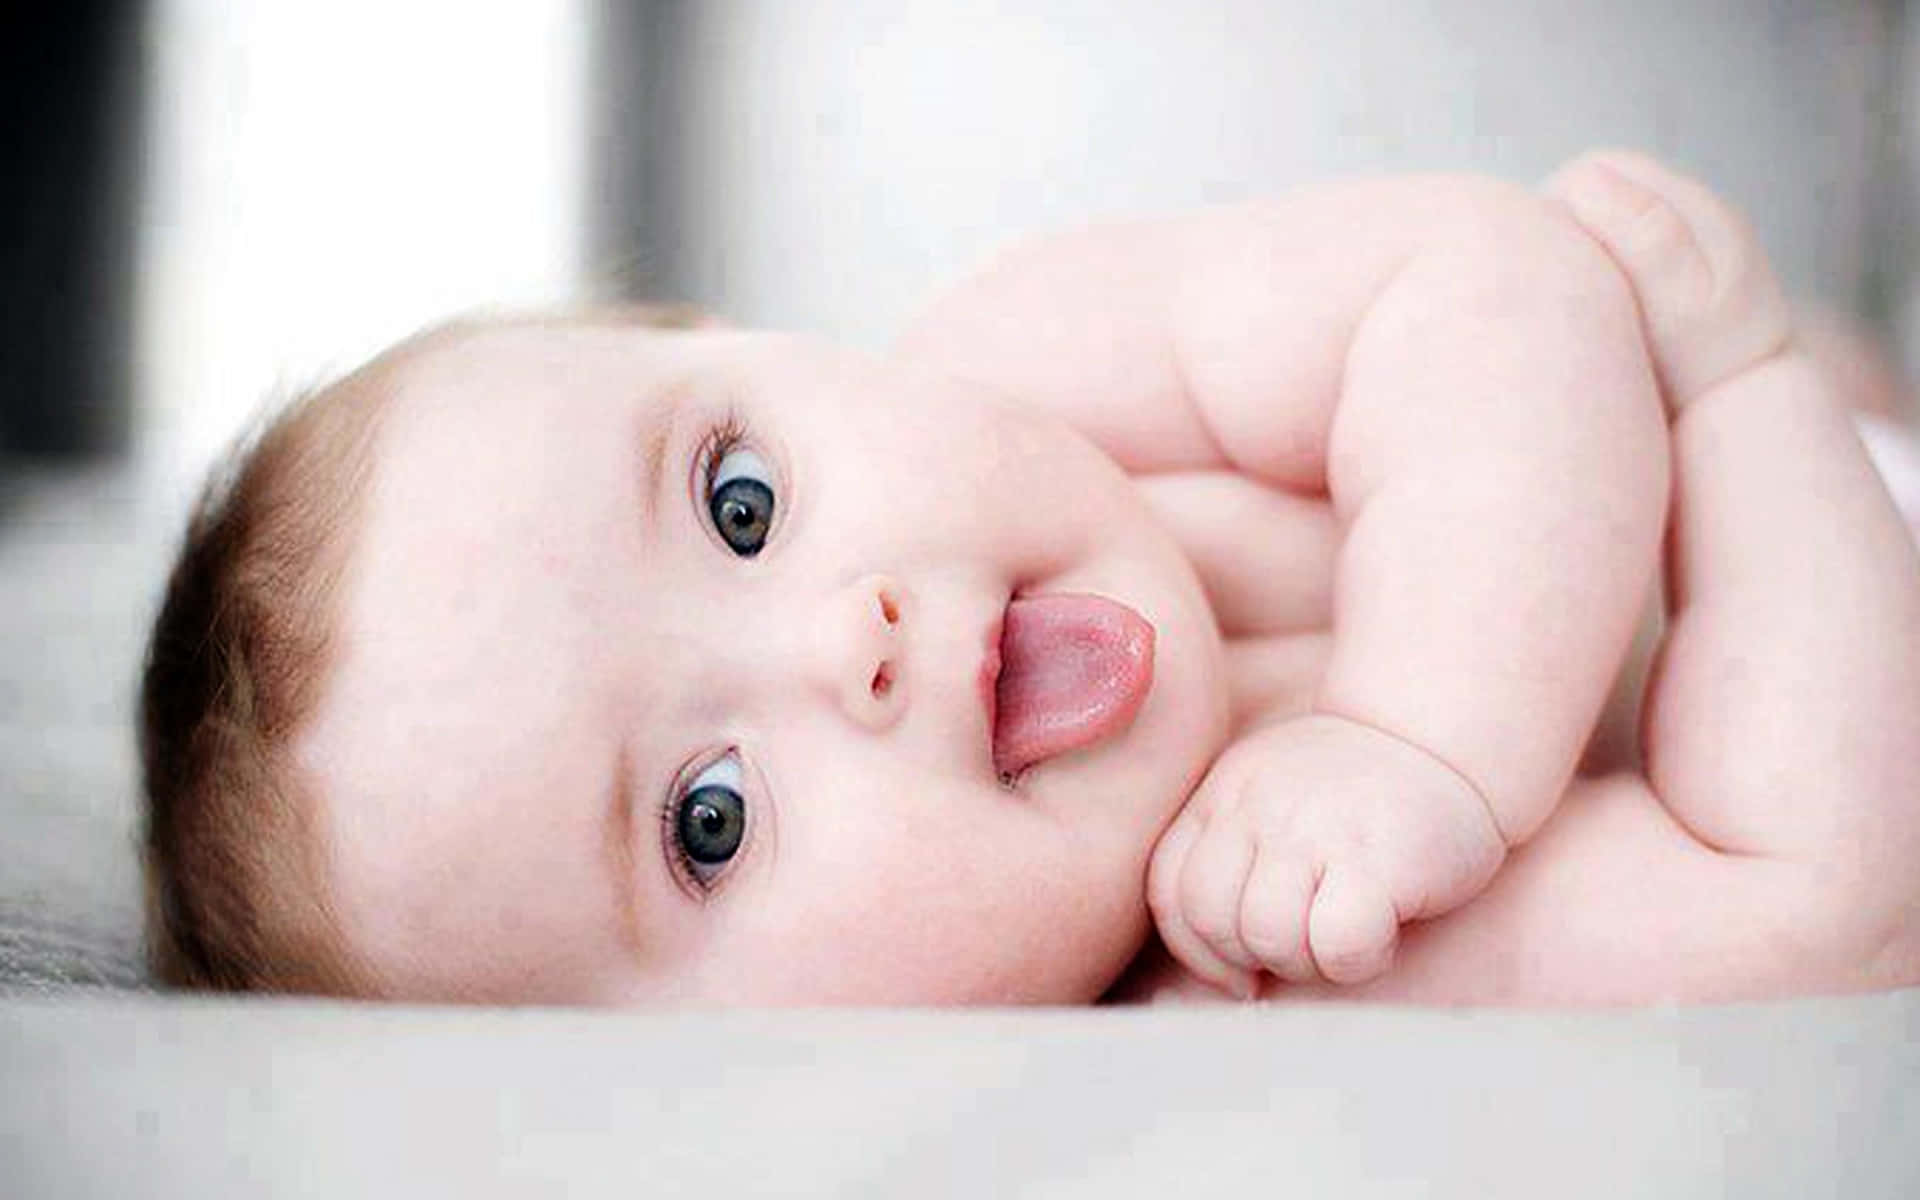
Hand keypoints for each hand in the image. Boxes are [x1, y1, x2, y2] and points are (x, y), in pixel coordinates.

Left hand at [1148, 714, 1507, 995]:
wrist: (1439, 736)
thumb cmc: (1353, 794)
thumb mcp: (1267, 802)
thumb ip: (1227, 857)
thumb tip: (1222, 975)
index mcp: (1223, 797)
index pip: (1170, 890)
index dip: (1198, 947)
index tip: (1240, 965)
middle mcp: (1258, 807)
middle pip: (1211, 917)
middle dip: (1250, 955)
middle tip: (1302, 943)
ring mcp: (1314, 830)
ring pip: (1268, 935)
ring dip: (1305, 961)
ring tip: (1340, 936)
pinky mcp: (1375, 860)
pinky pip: (1338, 944)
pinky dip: (1357, 960)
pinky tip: (1380, 936)